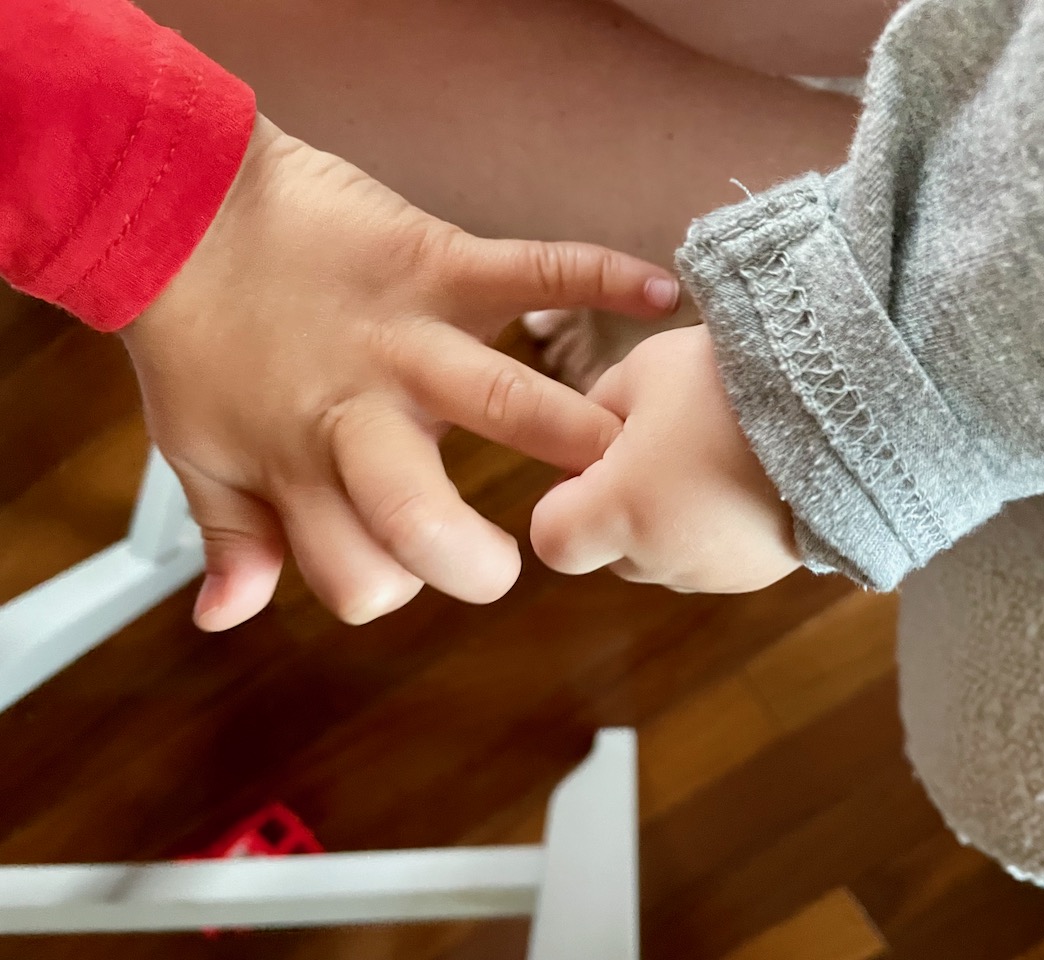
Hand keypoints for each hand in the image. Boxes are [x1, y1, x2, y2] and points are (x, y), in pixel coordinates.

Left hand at [120, 116, 679, 630]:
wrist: (182, 209)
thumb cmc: (193, 341)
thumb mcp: (196, 455)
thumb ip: (231, 540)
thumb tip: (224, 619)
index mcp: (302, 473)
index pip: (366, 579)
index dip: (392, 588)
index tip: (416, 562)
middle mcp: (357, 418)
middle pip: (421, 521)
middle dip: (480, 560)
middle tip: (529, 541)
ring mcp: (405, 339)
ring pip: (503, 401)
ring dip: (574, 434)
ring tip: (621, 454)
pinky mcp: (435, 264)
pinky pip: (532, 268)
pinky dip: (601, 273)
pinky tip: (660, 295)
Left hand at [530, 325, 800, 592]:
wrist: (845, 407)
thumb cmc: (728, 381)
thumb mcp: (645, 369)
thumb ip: (598, 407)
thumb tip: (590, 433)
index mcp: (619, 512)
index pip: (552, 540)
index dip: (563, 502)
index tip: (597, 460)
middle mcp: (660, 559)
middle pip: (608, 554)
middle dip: (619, 511)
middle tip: (660, 449)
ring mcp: (713, 575)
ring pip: (661, 560)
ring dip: (667, 523)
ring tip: (710, 460)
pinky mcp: (760, 576)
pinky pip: (712, 561)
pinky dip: (714, 531)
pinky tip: (744, 481)